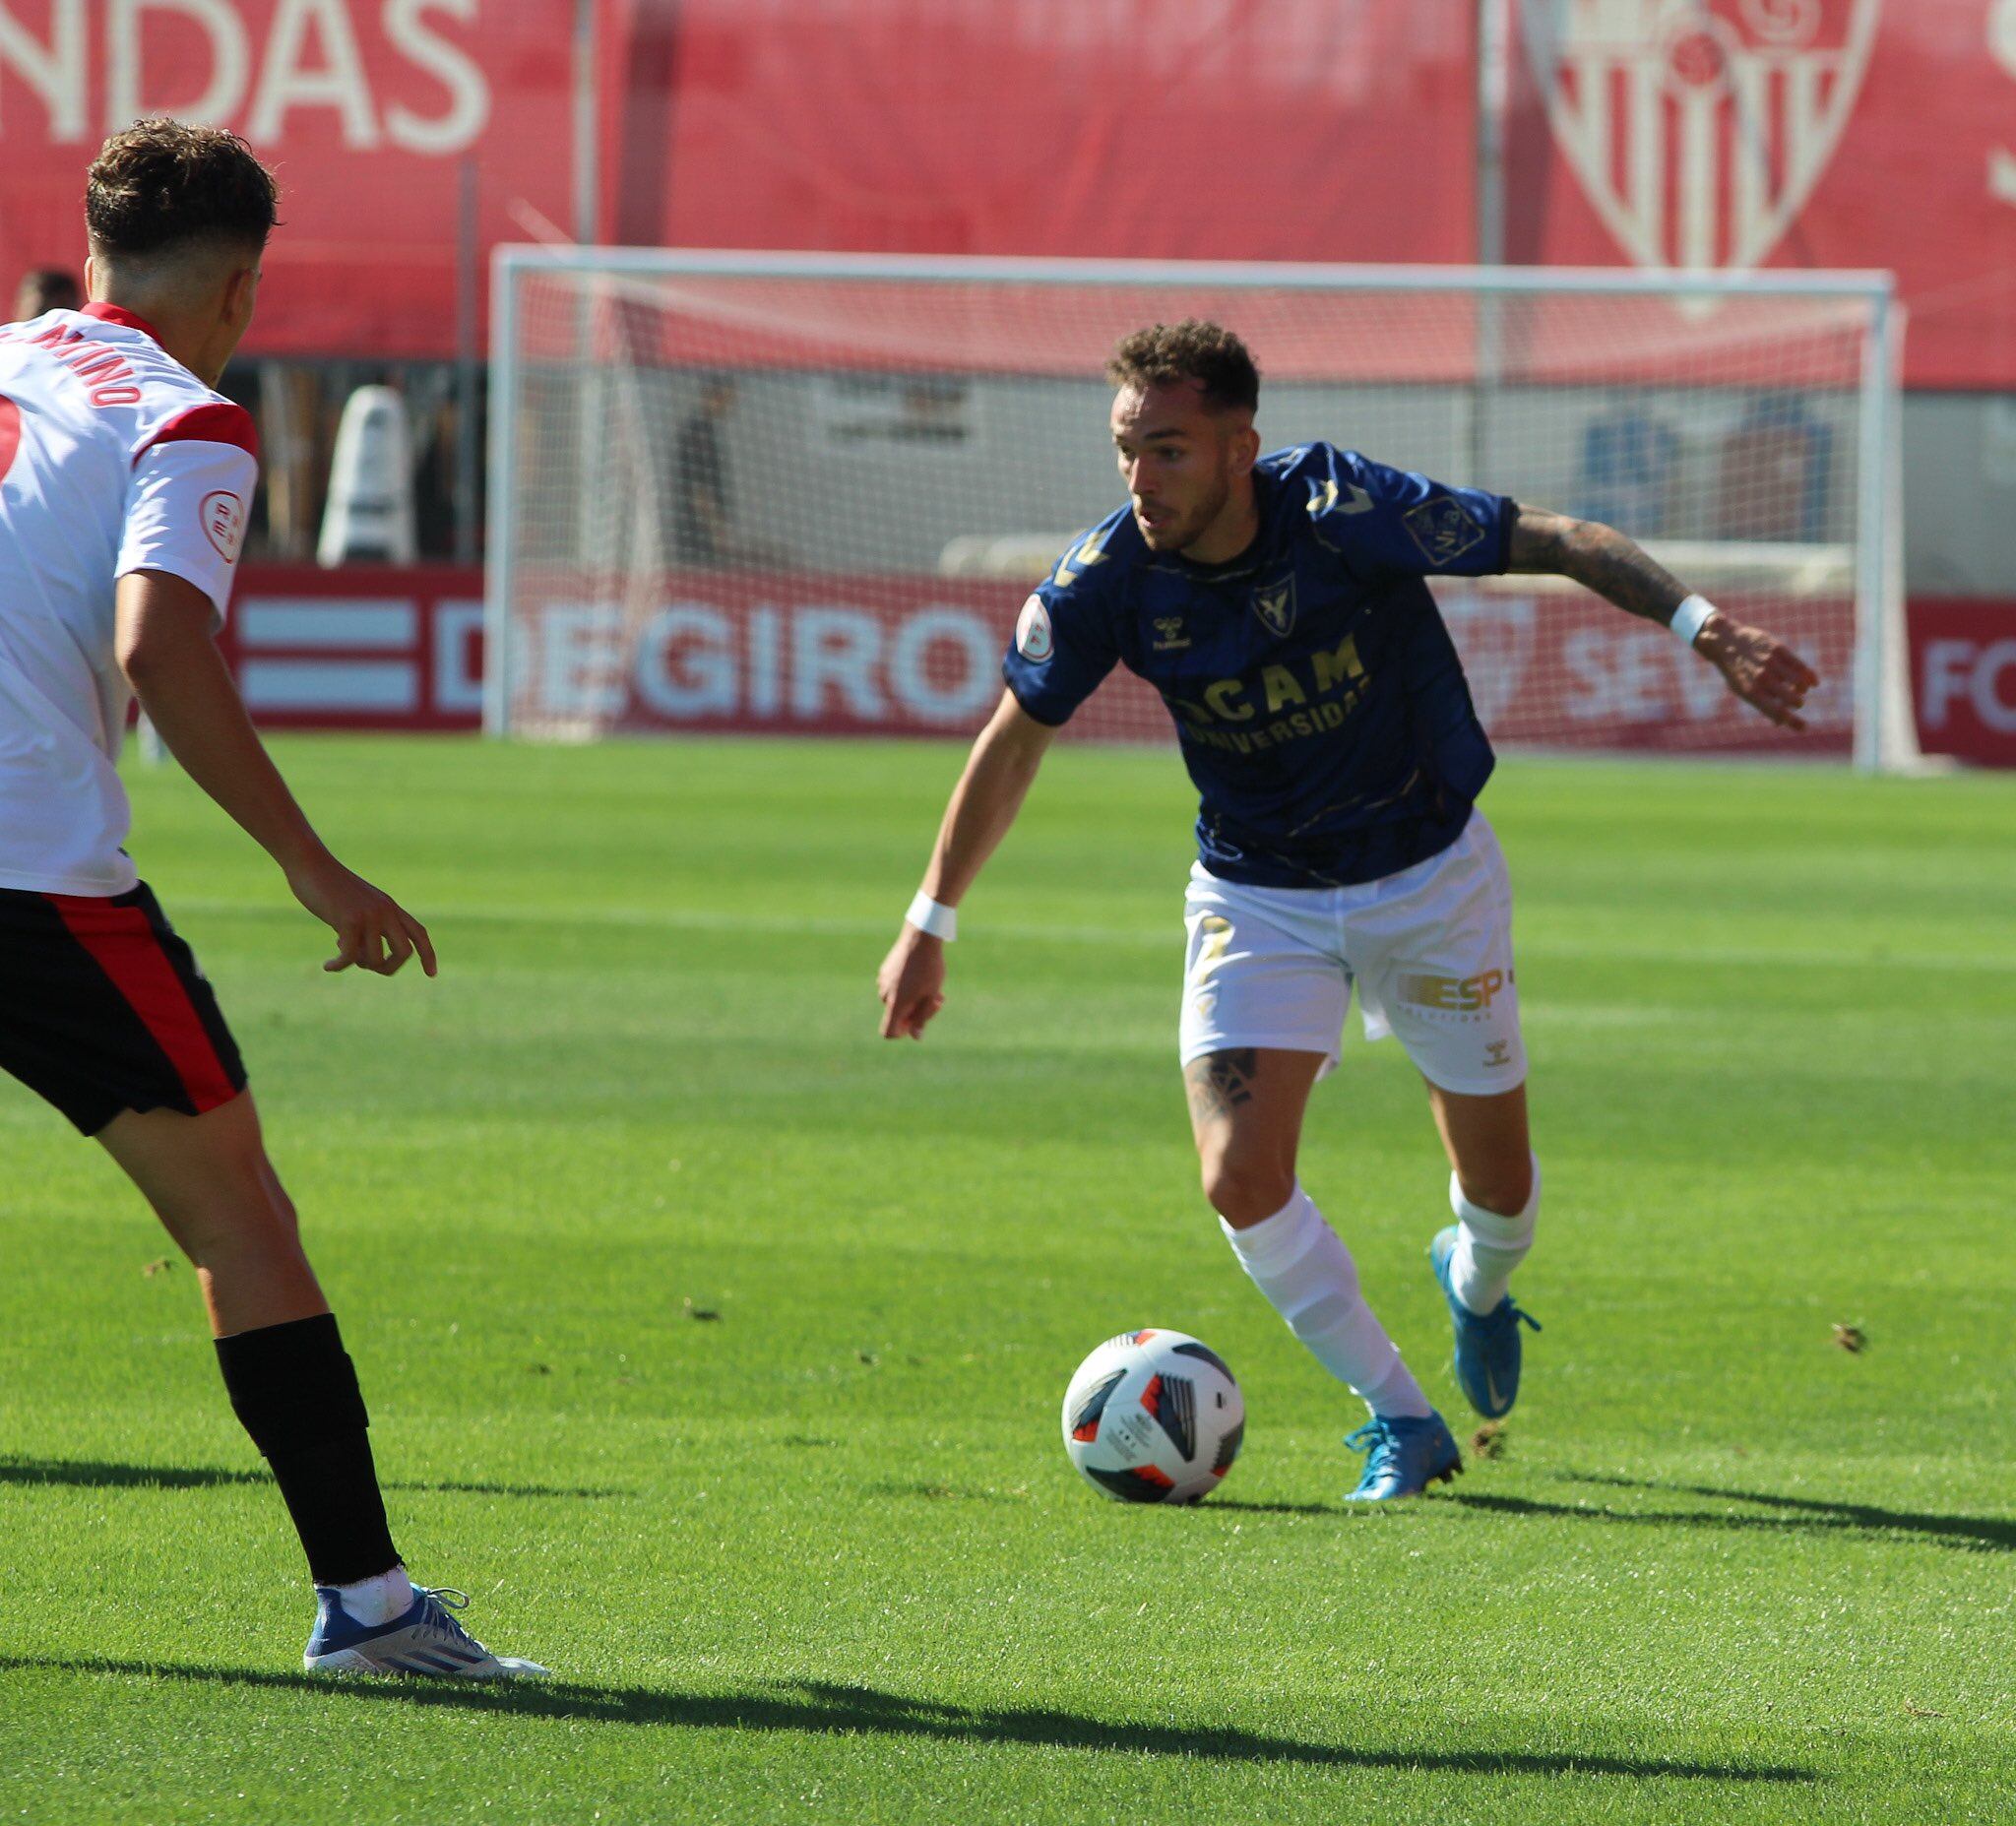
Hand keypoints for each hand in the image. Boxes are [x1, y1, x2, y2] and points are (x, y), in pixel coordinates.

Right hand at [284, 848, 437, 976]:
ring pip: (376, 959)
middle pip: (404, 952)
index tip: (432, 974)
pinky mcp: (349, 920)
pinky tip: (328, 966)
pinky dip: (339, 965)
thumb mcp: (356, 905)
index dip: (428, 955)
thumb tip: (367, 956)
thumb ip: (368, 925)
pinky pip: (350, 956)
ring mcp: (369, 915)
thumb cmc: (328, 886)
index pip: (419, 933)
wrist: (310, 863)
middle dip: (389, 968)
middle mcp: (385, 911)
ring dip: (359, 964)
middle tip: (366, 967)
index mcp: (390, 906)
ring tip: (342, 956)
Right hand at [877, 925, 945, 1039]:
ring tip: (934, 987)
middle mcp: (884, 994)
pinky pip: (895, 986)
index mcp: (895, 1004)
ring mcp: (883, 981)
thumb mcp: (930, 996)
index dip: (901, 1033)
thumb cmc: (929, 968)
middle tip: (938, 1000)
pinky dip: (908, 987)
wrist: (920, 937)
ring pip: (898, 999)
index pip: (888, 1032)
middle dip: (916, 1012)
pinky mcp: (885, 970)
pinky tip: (923, 975)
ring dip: (915, 998)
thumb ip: (922, 1017)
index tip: (916, 1023)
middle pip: (897, 1015)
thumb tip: (916, 1036)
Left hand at [1698, 615, 1819, 730]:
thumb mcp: (1742, 690)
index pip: (1777, 712)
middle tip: (1797, 702)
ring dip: (1802, 689)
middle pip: (1792, 699)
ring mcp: (1771, 663)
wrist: (1727, 642)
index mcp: (1751, 693)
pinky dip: (1810, 676)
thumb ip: (1762, 704)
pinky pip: (1801, 666)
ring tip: (1799, 689)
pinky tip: (1813, 682)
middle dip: (1798, 703)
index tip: (1804, 727)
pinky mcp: (1779, 649)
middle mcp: (1762, 679)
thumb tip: (1780, 723)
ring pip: (1799, 682)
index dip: (1792, 722)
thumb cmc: (1737, 671)